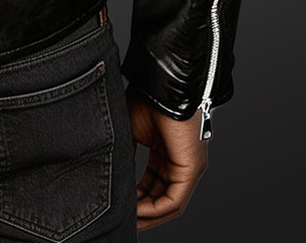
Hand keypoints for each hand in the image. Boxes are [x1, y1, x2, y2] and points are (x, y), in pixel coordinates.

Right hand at [128, 89, 207, 229]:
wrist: (160, 88)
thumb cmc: (146, 101)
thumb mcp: (130, 134)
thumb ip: (126, 157)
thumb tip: (114, 177)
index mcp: (165, 154)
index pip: (153, 185)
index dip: (137, 199)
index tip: (120, 206)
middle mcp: (179, 163)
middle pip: (162, 198)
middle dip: (143, 212)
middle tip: (125, 218)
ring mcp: (188, 167)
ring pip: (170, 203)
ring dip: (149, 215)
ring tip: (131, 219)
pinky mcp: (192, 169)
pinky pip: (174, 199)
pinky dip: (156, 209)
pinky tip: (139, 210)